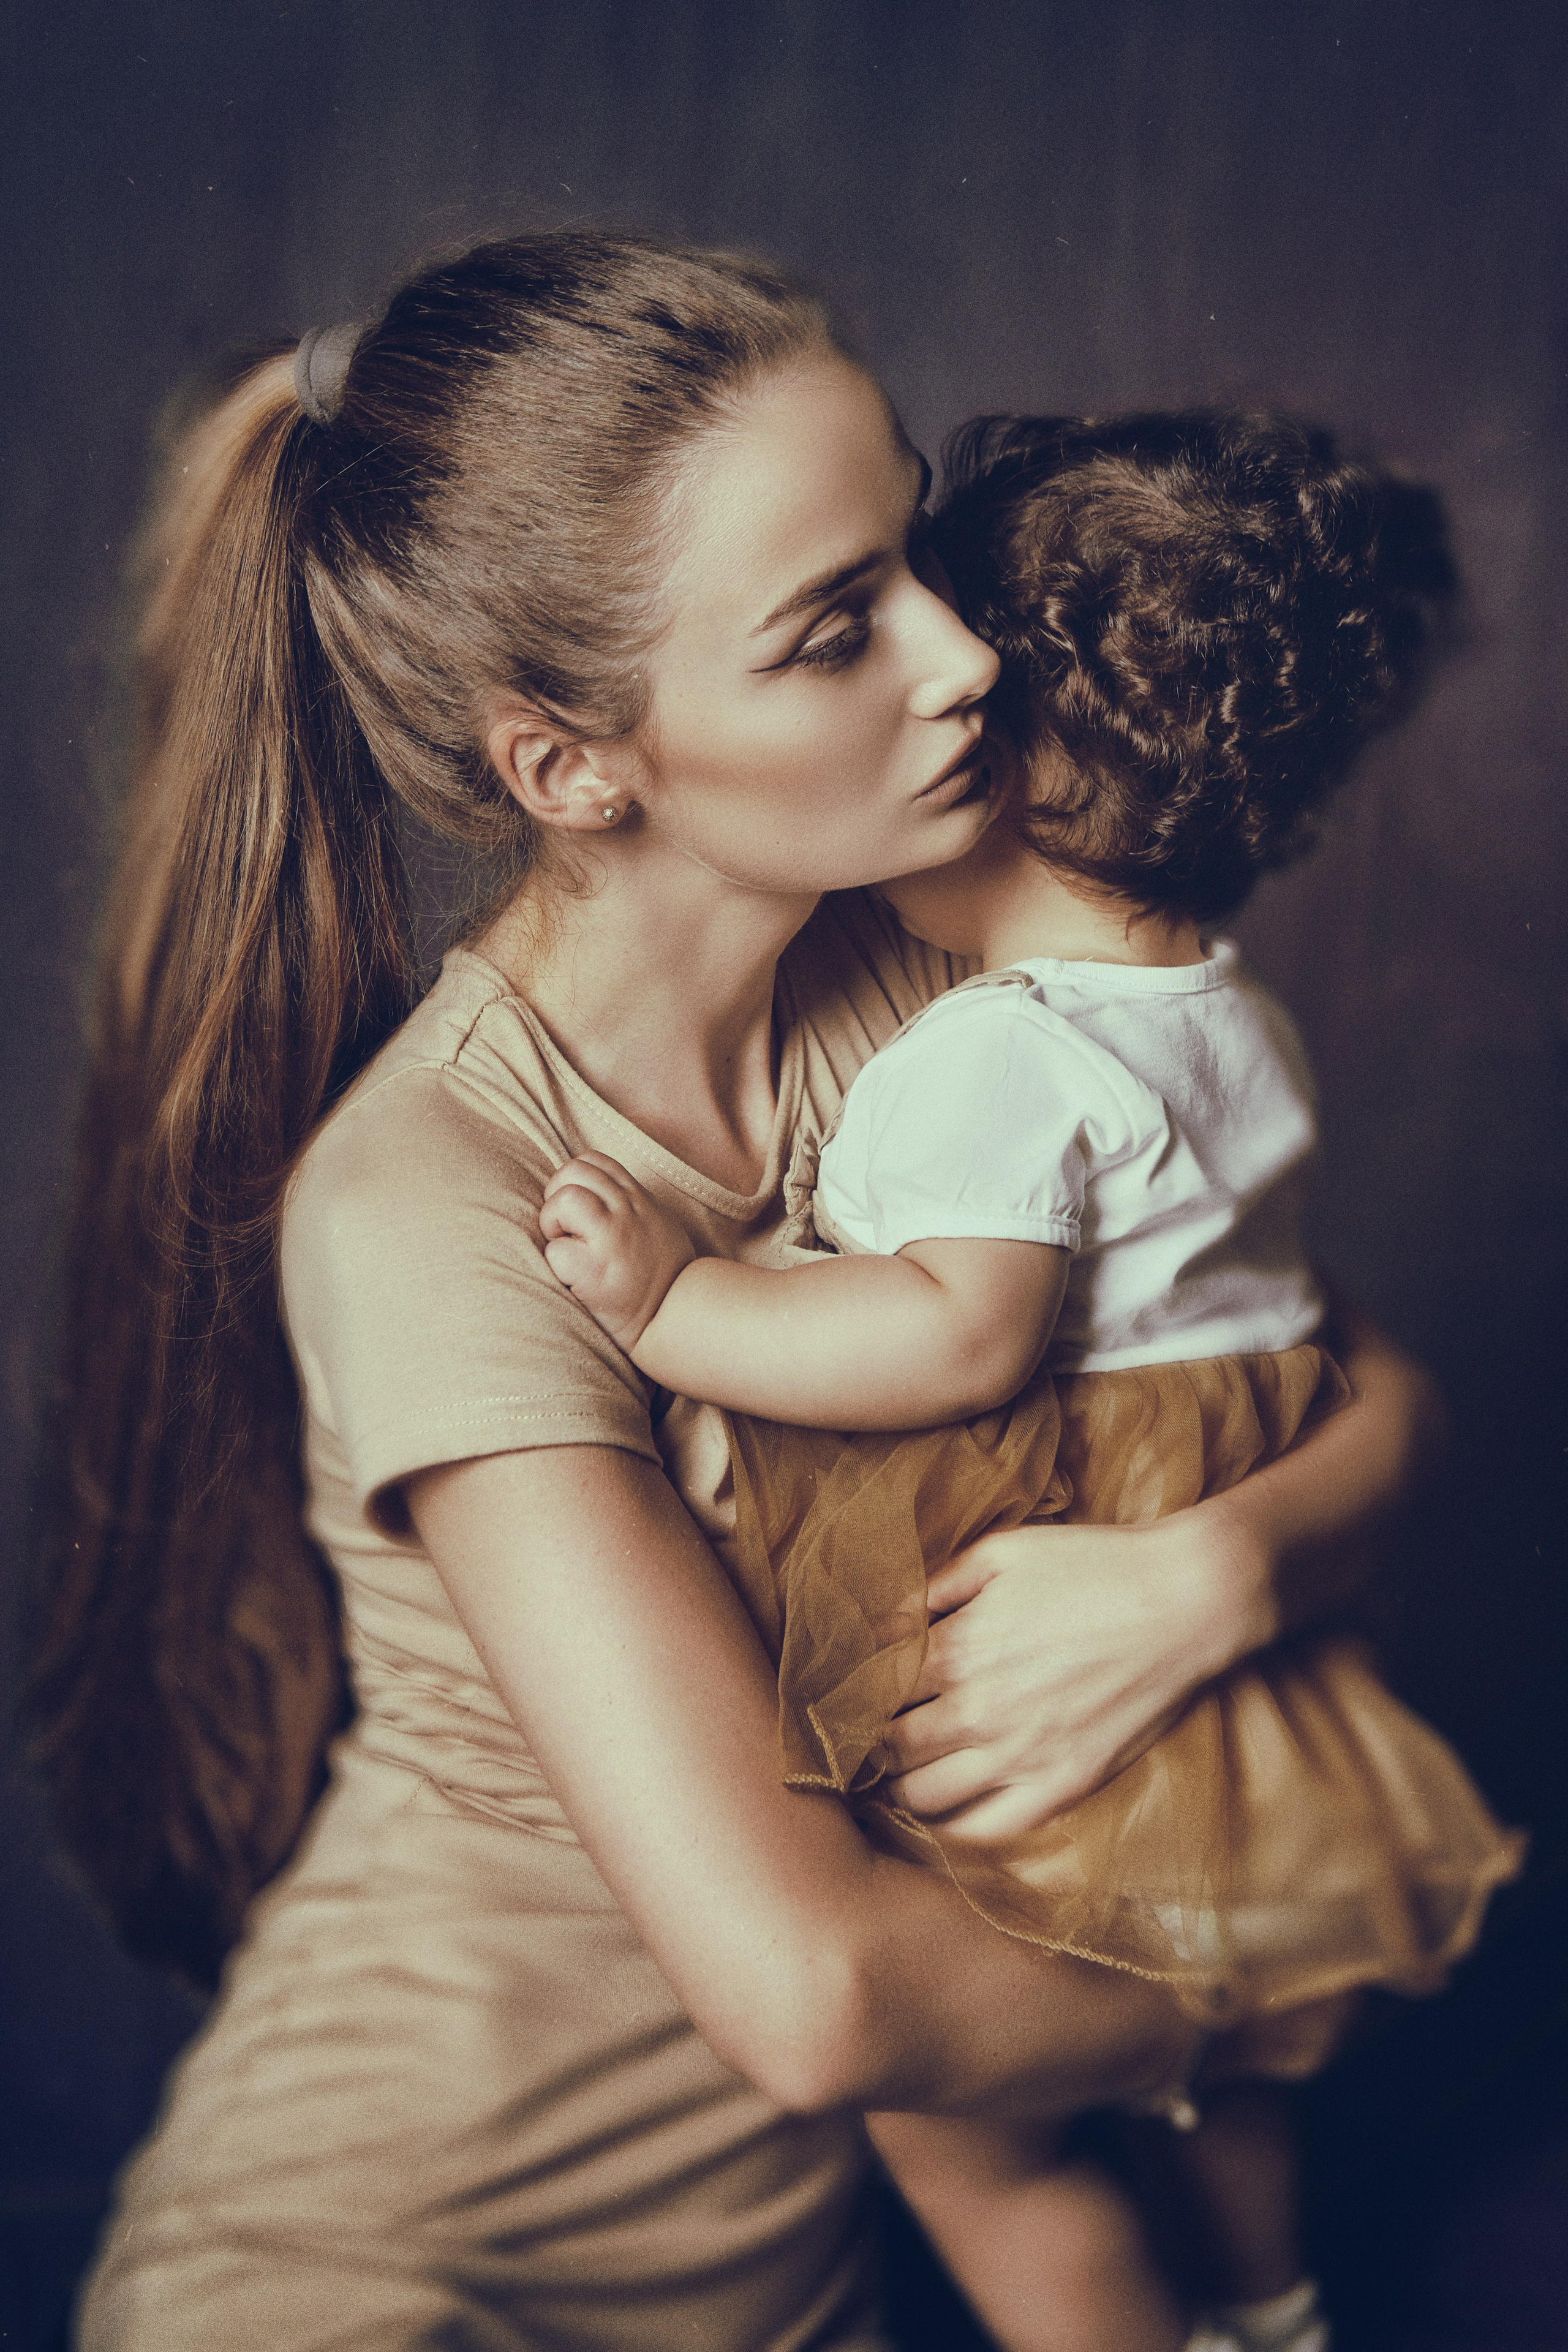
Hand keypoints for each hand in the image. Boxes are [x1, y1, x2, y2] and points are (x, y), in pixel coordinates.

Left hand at [539, 1151, 696, 1351]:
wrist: (675, 1318)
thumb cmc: (661, 1276)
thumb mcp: (657, 1225)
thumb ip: (630, 1205)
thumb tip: (595, 1192)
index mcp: (638, 1199)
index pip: (593, 1161)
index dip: (574, 1180)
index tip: (578, 1210)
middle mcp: (628, 1210)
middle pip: (573, 1171)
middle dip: (556, 1196)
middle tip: (565, 1229)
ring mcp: (613, 1238)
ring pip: (564, 1199)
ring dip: (552, 1223)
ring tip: (567, 1248)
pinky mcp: (595, 1271)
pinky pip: (555, 1251)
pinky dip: (557, 1265)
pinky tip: (575, 1279)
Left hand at [880, 1513, 1239, 1839]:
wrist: (1186, 1601)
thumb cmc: (1093, 1564)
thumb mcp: (1001, 1553)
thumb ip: (935, 1587)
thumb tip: (883, 1619)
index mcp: (957, 1648)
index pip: (872, 1687)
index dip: (852, 1692)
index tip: (845, 1695)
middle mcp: (978, 1710)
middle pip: (889, 1747)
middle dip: (866, 1744)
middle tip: (861, 1741)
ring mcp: (1021, 1755)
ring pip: (924, 1796)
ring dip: (899, 1788)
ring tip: (895, 1775)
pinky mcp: (1062, 1785)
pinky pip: (985, 1829)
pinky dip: (951, 1829)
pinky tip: (942, 1812)